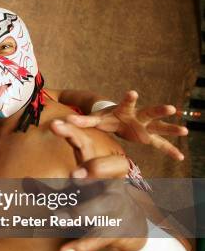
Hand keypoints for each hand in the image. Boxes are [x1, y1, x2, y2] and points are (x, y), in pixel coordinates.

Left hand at [48, 119, 147, 250]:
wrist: (130, 229)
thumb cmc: (95, 201)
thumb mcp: (76, 193)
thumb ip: (51, 188)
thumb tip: (23, 183)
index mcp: (100, 168)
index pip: (90, 145)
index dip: (75, 134)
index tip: (55, 125)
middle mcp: (113, 183)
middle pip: (114, 167)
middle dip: (96, 168)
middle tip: (74, 175)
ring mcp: (118, 206)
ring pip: (105, 205)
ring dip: (82, 211)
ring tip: (60, 218)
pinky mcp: (117, 231)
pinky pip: (100, 238)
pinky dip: (81, 246)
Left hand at [64, 90, 187, 160]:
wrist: (115, 118)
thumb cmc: (105, 117)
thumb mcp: (95, 119)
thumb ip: (82, 120)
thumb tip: (65, 121)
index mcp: (124, 110)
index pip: (126, 102)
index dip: (129, 98)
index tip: (133, 92)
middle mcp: (138, 116)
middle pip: (149, 112)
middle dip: (160, 110)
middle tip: (171, 108)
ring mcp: (145, 126)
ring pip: (159, 127)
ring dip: (171, 129)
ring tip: (185, 131)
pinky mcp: (148, 137)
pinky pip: (160, 144)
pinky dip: (169, 150)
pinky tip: (180, 158)